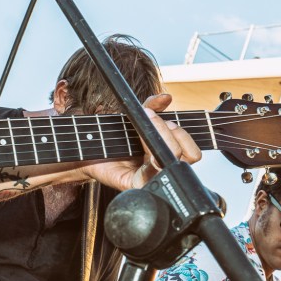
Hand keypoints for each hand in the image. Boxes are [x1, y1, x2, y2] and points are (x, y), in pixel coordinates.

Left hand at [83, 93, 201, 189]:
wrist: (87, 149)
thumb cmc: (111, 137)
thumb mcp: (134, 116)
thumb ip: (151, 106)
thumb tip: (166, 97)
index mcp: (166, 154)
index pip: (193, 150)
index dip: (185, 134)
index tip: (170, 120)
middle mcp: (163, 167)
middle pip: (191, 155)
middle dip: (176, 133)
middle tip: (157, 123)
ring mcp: (152, 177)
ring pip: (174, 160)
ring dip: (162, 136)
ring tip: (145, 128)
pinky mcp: (138, 183)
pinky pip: (152, 169)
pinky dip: (148, 147)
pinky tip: (138, 139)